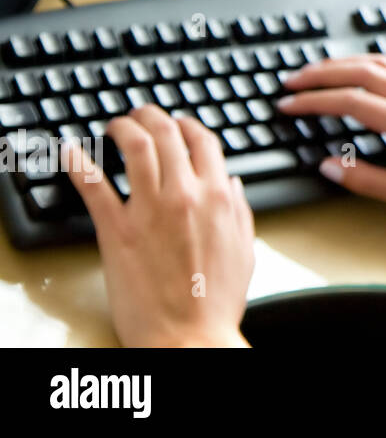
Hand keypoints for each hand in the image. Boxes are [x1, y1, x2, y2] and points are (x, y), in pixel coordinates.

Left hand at [63, 105, 254, 346]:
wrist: (188, 336)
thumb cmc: (215, 302)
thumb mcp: (245, 250)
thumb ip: (240, 212)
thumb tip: (233, 186)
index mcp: (218, 197)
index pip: (203, 140)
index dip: (188, 124)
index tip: (179, 123)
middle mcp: (184, 195)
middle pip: (167, 134)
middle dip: (152, 116)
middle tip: (141, 115)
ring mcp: (149, 210)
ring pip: (134, 148)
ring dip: (122, 127)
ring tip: (114, 125)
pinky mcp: (117, 230)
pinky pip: (94, 186)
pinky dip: (81, 161)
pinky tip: (74, 150)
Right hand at [276, 55, 385, 236]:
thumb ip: (364, 180)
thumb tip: (329, 166)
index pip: (353, 102)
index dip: (316, 101)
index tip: (291, 104)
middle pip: (364, 72)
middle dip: (324, 73)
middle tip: (294, 81)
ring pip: (383, 64)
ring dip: (347, 63)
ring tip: (318, 71)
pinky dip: (375, 62)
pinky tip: (361, 67)